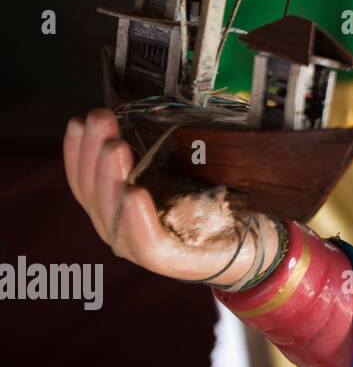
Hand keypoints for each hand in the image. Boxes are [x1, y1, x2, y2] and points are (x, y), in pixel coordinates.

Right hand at [63, 109, 279, 288]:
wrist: (258, 236)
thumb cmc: (217, 199)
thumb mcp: (181, 167)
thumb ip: (154, 148)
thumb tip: (135, 105)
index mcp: (120, 205)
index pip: (87, 179)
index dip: (79, 151)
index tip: (81, 120)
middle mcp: (124, 227)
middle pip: (95, 192)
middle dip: (93, 153)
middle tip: (99, 120)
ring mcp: (143, 247)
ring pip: (113, 215)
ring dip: (110, 178)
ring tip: (114, 147)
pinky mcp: (171, 260)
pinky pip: (147, 242)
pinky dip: (136, 218)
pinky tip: (134, 192)